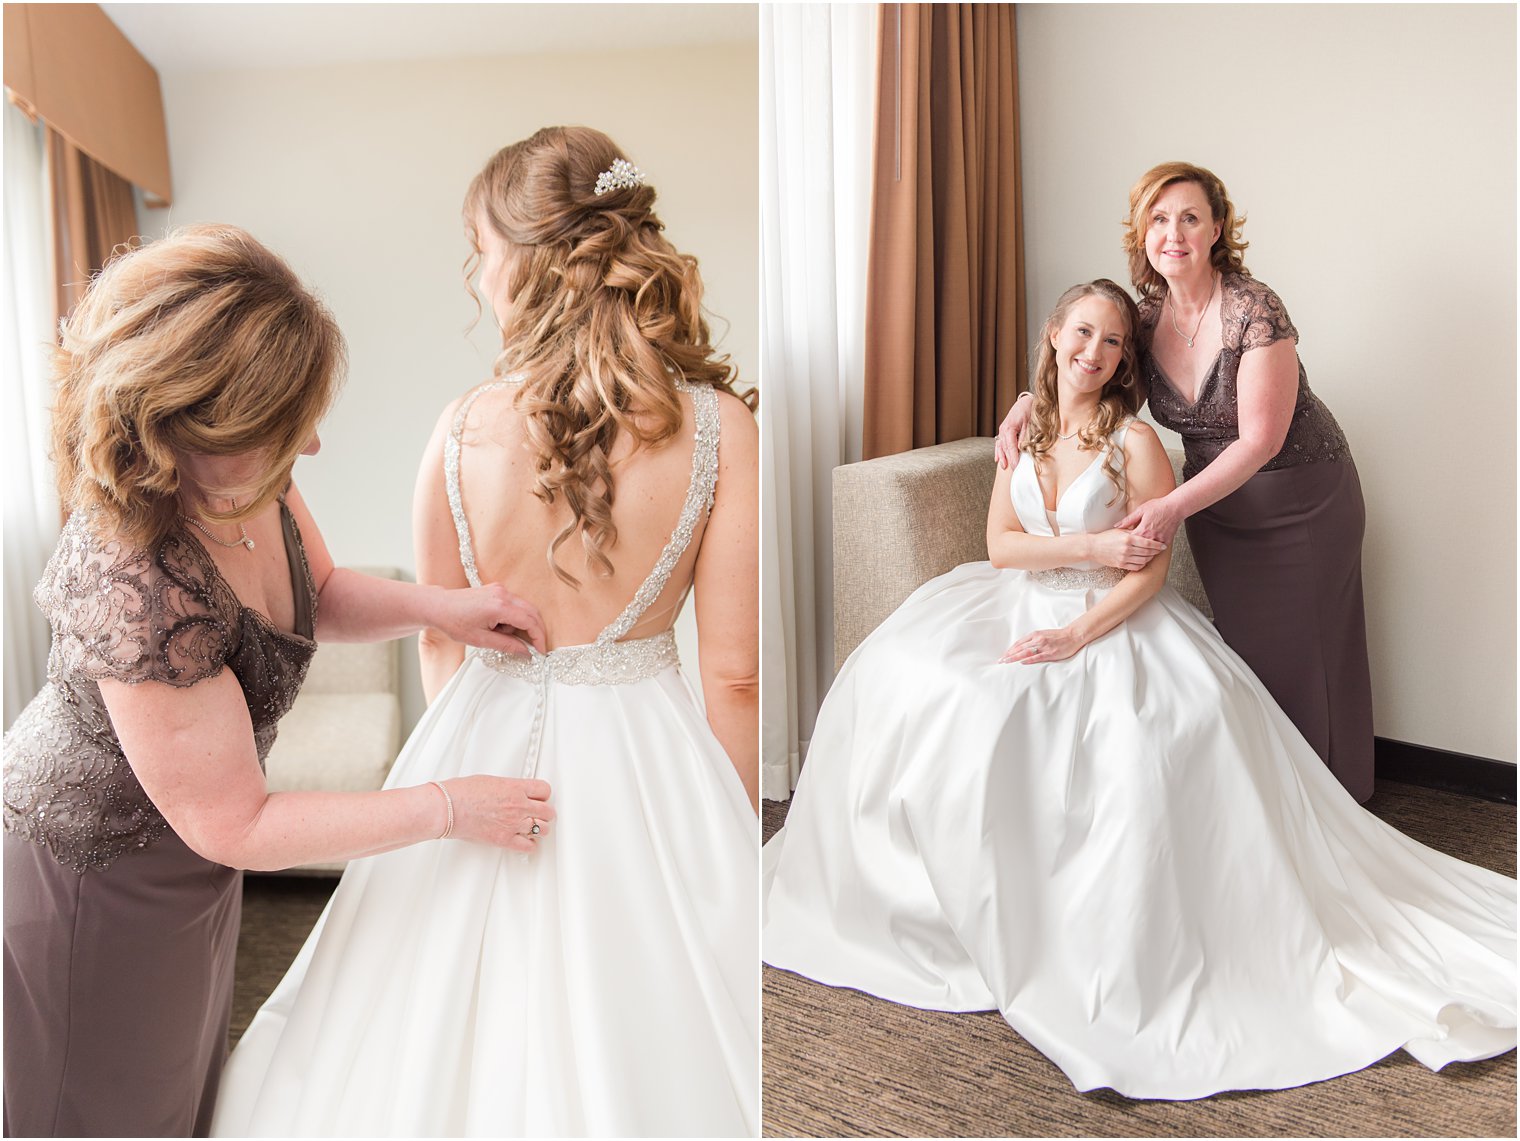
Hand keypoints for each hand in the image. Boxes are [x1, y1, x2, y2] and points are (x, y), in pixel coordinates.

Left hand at [433, 583, 546, 655]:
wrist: (438, 606)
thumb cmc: (454, 622)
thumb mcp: (480, 640)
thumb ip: (506, 645)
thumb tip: (525, 652)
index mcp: (499, 606)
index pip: (530, 621)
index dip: (539, 638)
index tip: (540, 652)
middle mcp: (503, 594)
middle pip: (532, 612)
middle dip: (536, 631)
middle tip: (534, 648)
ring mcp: (500, 589)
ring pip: (524, 608)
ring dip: (521, 624)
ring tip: (502, 635)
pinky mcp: (497, 590)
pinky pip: (515, 604)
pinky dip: (513, 617)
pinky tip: (499, 626)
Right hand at [441, 776, 555, 852]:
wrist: (448, 808)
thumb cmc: (462, 792)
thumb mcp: (491, 780)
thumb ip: (508, 788)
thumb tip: (512, 792)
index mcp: (516, 788)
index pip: (545, 790)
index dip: (543, 795)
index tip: (540, 798)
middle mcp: (518, 806)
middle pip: (548, 811)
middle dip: (544, 812)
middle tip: (538, 813)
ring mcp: (513, 824)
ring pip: (543, 829)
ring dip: (539, 828)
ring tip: (532, 827)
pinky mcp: (505, 840)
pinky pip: (529, 846)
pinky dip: (529, 845)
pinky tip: (524, 840)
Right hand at [994, 394, 1032, 469]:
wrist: (1026, 401)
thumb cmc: (1029, 410)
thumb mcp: (1029, 424)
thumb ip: (1024, 437)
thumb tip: (1022, 450)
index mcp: (1009, 428)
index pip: (1010, 447)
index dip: (1013, 458)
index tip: (1016, 467)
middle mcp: (1003, 430)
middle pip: (1004, 448)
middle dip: (1008, 460)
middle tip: (1013, 470)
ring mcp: (1002, 430)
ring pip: (1000, 446)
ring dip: (1002, 457)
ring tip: (1003, 466)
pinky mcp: (1004, 430)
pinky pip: (999, 442)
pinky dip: (998, 451)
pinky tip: (997, 458)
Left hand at [999, 626, 1082, 664]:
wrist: (1073, 635)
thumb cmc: (1058, 636)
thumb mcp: (1043, 635)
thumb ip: (1033, 640)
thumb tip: (1023, 648)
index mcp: (1035, 635)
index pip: (1019, 643)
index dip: (1010, 650)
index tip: (1003, 655)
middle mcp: (1038, 639)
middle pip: (1020, 648)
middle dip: (1009, 655)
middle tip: (1000, 661)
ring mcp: (1044, 646)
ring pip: (1026, 652)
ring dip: (1015, 658)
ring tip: (1007, 662)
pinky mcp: (1050, 653)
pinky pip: (1037, 657)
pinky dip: (1028, 660)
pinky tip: (1021, 662)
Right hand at [1087, 528, 1167, 570]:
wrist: (1093, 547)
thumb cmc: (1106, 537)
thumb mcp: (1120, 531)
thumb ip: (1133, 531)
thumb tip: (1145, 531)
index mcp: (1128, 539)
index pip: (1147, 543)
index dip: (1157, 545)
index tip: (1163, 546)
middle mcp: (1127, 549)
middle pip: (1147, 552)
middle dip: (1156, 552)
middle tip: (1160, 550)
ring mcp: (1124, 558)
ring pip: (1143, 560)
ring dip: (1150, 558)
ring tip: (1152, 555)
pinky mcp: (1121, 565)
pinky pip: (1136, 567)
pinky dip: (1142, 564)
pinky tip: (1143, 561)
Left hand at [1115, 493, 1184, 547]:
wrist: (1175, 507)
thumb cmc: (1158, 506)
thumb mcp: (1140, 510)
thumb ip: (1128, 520)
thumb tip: (1116, 526)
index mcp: (1142, 530)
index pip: (1130, 542)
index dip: (1124, 543)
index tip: (1121, 543)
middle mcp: (1151, 537)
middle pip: (1139, 549)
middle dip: (1133, 551)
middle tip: (1128, 551)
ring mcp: (1159, 540)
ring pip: (1149, 552)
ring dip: (1143, 553)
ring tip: (1137, 553)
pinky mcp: (1166, 541)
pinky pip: (1158, 550)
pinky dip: (1153, 551)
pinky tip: (1148, 550)